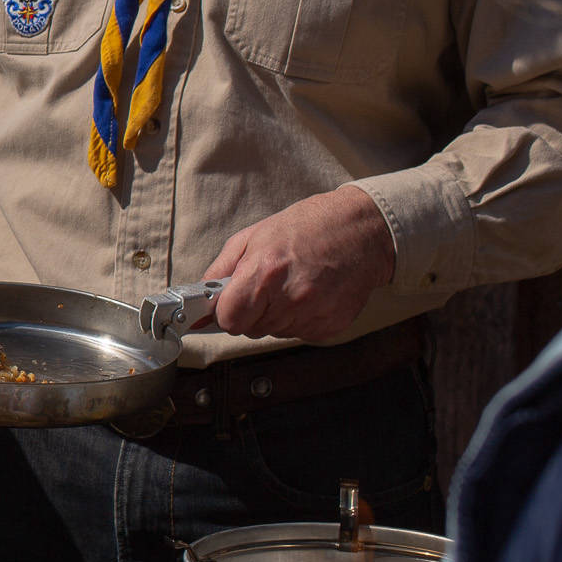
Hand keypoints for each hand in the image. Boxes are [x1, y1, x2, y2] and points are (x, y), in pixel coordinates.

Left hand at [200, 186, 395, 340]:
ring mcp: (313, 315)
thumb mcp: (253, 236)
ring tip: (292, 283)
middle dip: (252, 311)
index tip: (232, 301)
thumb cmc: (306, 227)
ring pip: (274, 332)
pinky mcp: (331, 327)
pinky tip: (310, 293)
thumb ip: (220, 271)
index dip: (227, 311)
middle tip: (268, 284)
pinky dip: (300, 319)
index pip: (229, 319)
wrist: (361, 232)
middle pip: (250, 329)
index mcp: (264, 272)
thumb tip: (200, 303)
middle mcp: (289, 298)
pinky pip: (300, 334)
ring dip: (276, 315)